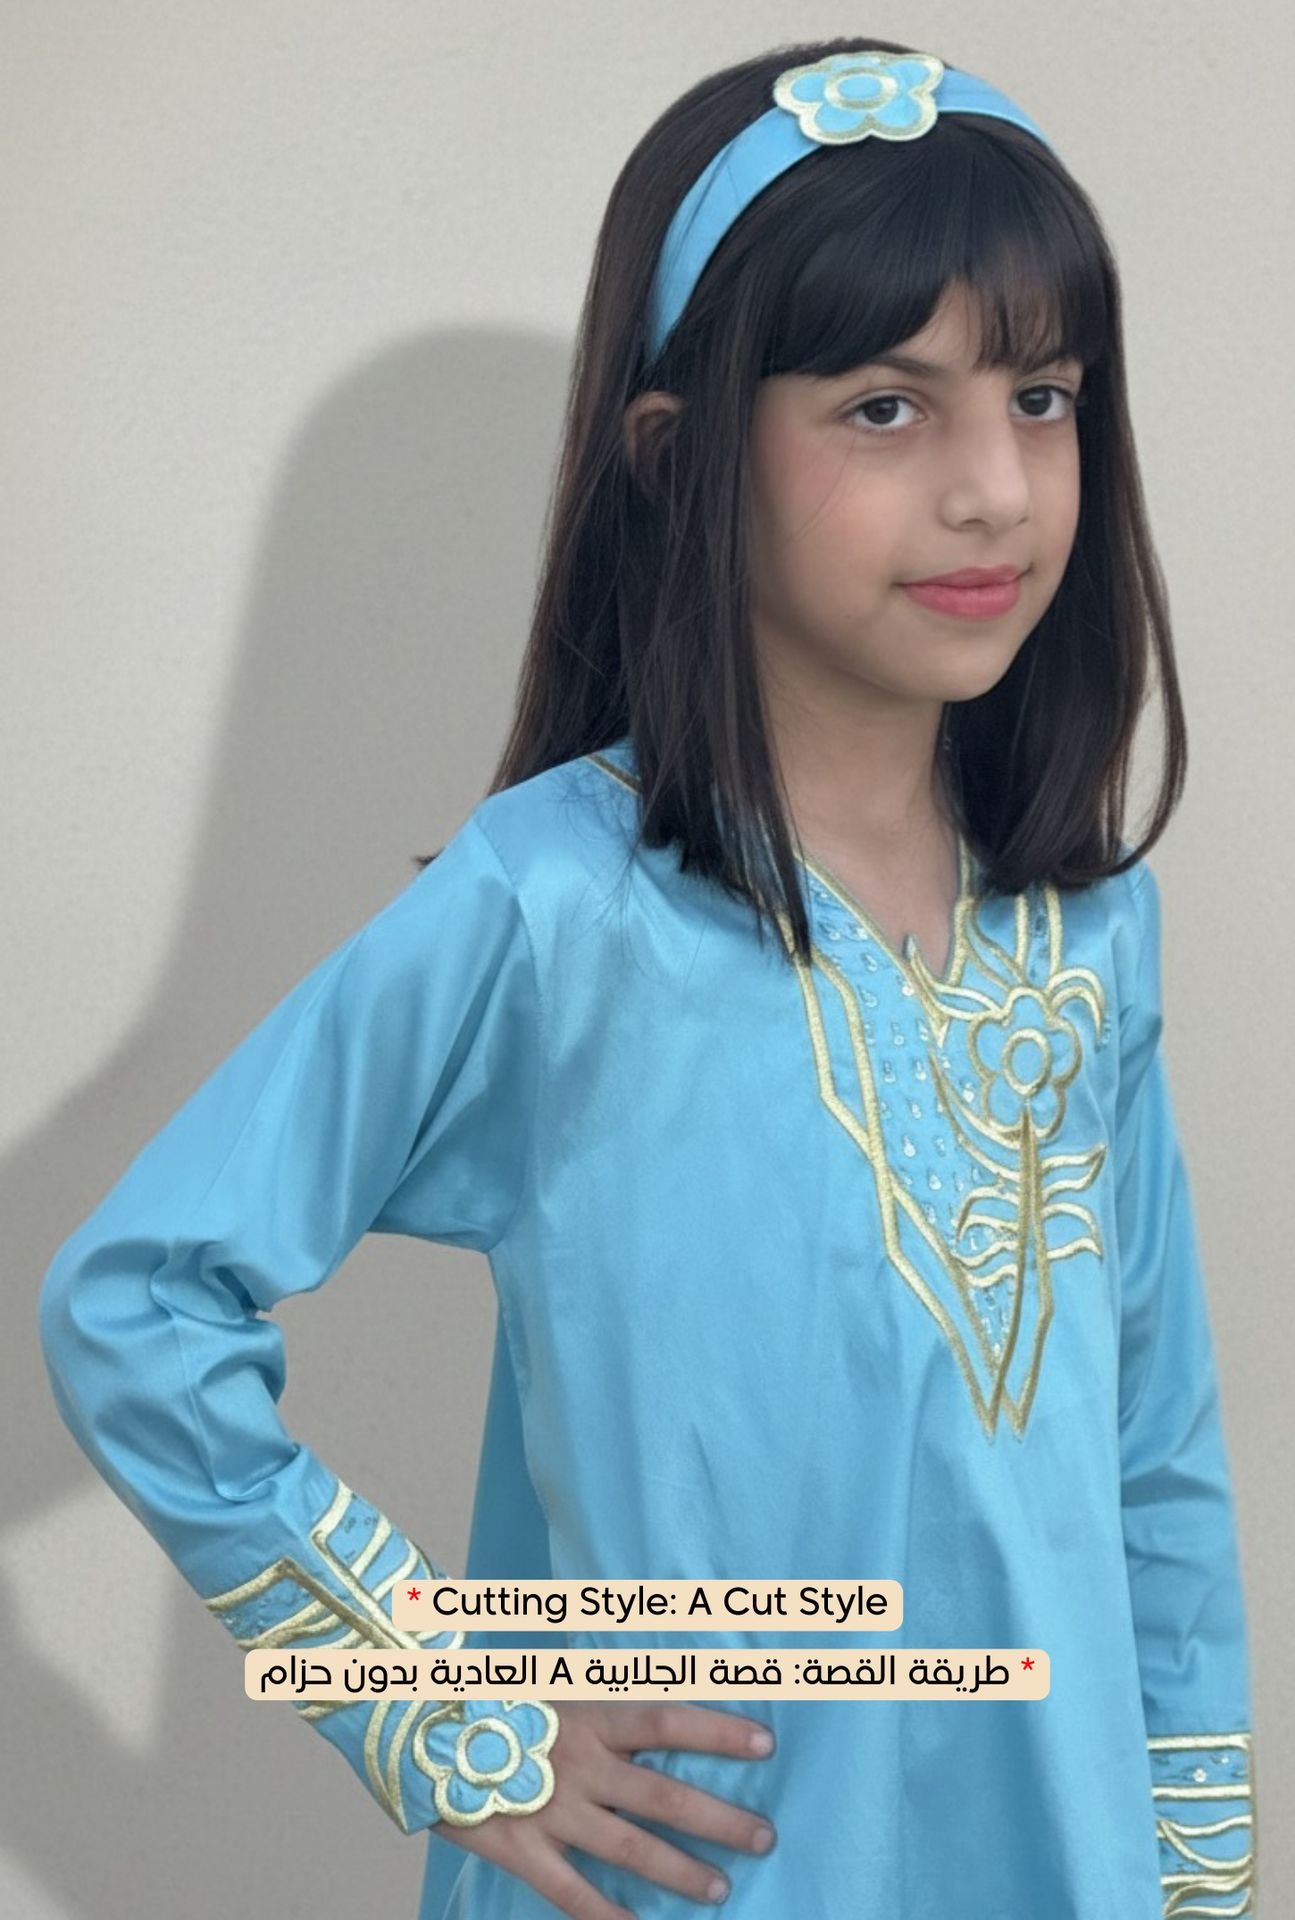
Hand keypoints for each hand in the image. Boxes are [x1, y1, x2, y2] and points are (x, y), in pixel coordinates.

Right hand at [430, 1699, 777, 1916]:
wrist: (422, 1728)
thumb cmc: (502, 1704)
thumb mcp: (560, 1687)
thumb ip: (609, 1700)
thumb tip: (667, 1702)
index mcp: (591, 1714)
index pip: (669, 1717)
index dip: (718, 1729)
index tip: (766, 1742)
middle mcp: (579, 1762)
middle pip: (663, 1792)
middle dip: (719, 1818)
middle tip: (764, 1836)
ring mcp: (551, 1809)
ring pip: (629, 1847)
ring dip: (679, 1871)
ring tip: (720, 1890)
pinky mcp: (521, 1849)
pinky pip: (572, 1893)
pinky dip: (607, 1919)